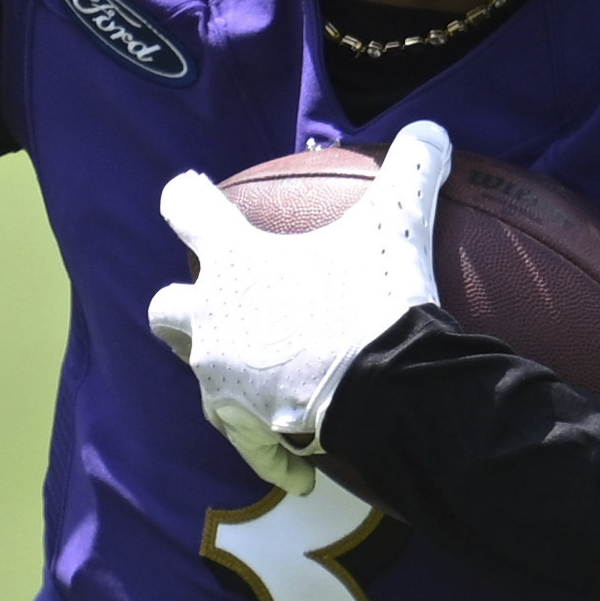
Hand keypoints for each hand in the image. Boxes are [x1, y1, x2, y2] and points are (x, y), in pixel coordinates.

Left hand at [146, 121, 447, 490]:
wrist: (385, 389)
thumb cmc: (375, 300)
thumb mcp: (397, 223)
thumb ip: (410, 172)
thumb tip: (435, 130)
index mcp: (233, 262)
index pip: (184, 209)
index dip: (185, 198)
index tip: (191, 195)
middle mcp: (211, 320)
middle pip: (164, 309)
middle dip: (181, 307)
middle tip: (215, 305)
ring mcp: (221, 379)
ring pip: (198, 377)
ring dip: (220, 374)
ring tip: (259, 379)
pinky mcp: (244, 427)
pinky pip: (248, 443)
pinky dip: (270, 451)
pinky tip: (299, 470)